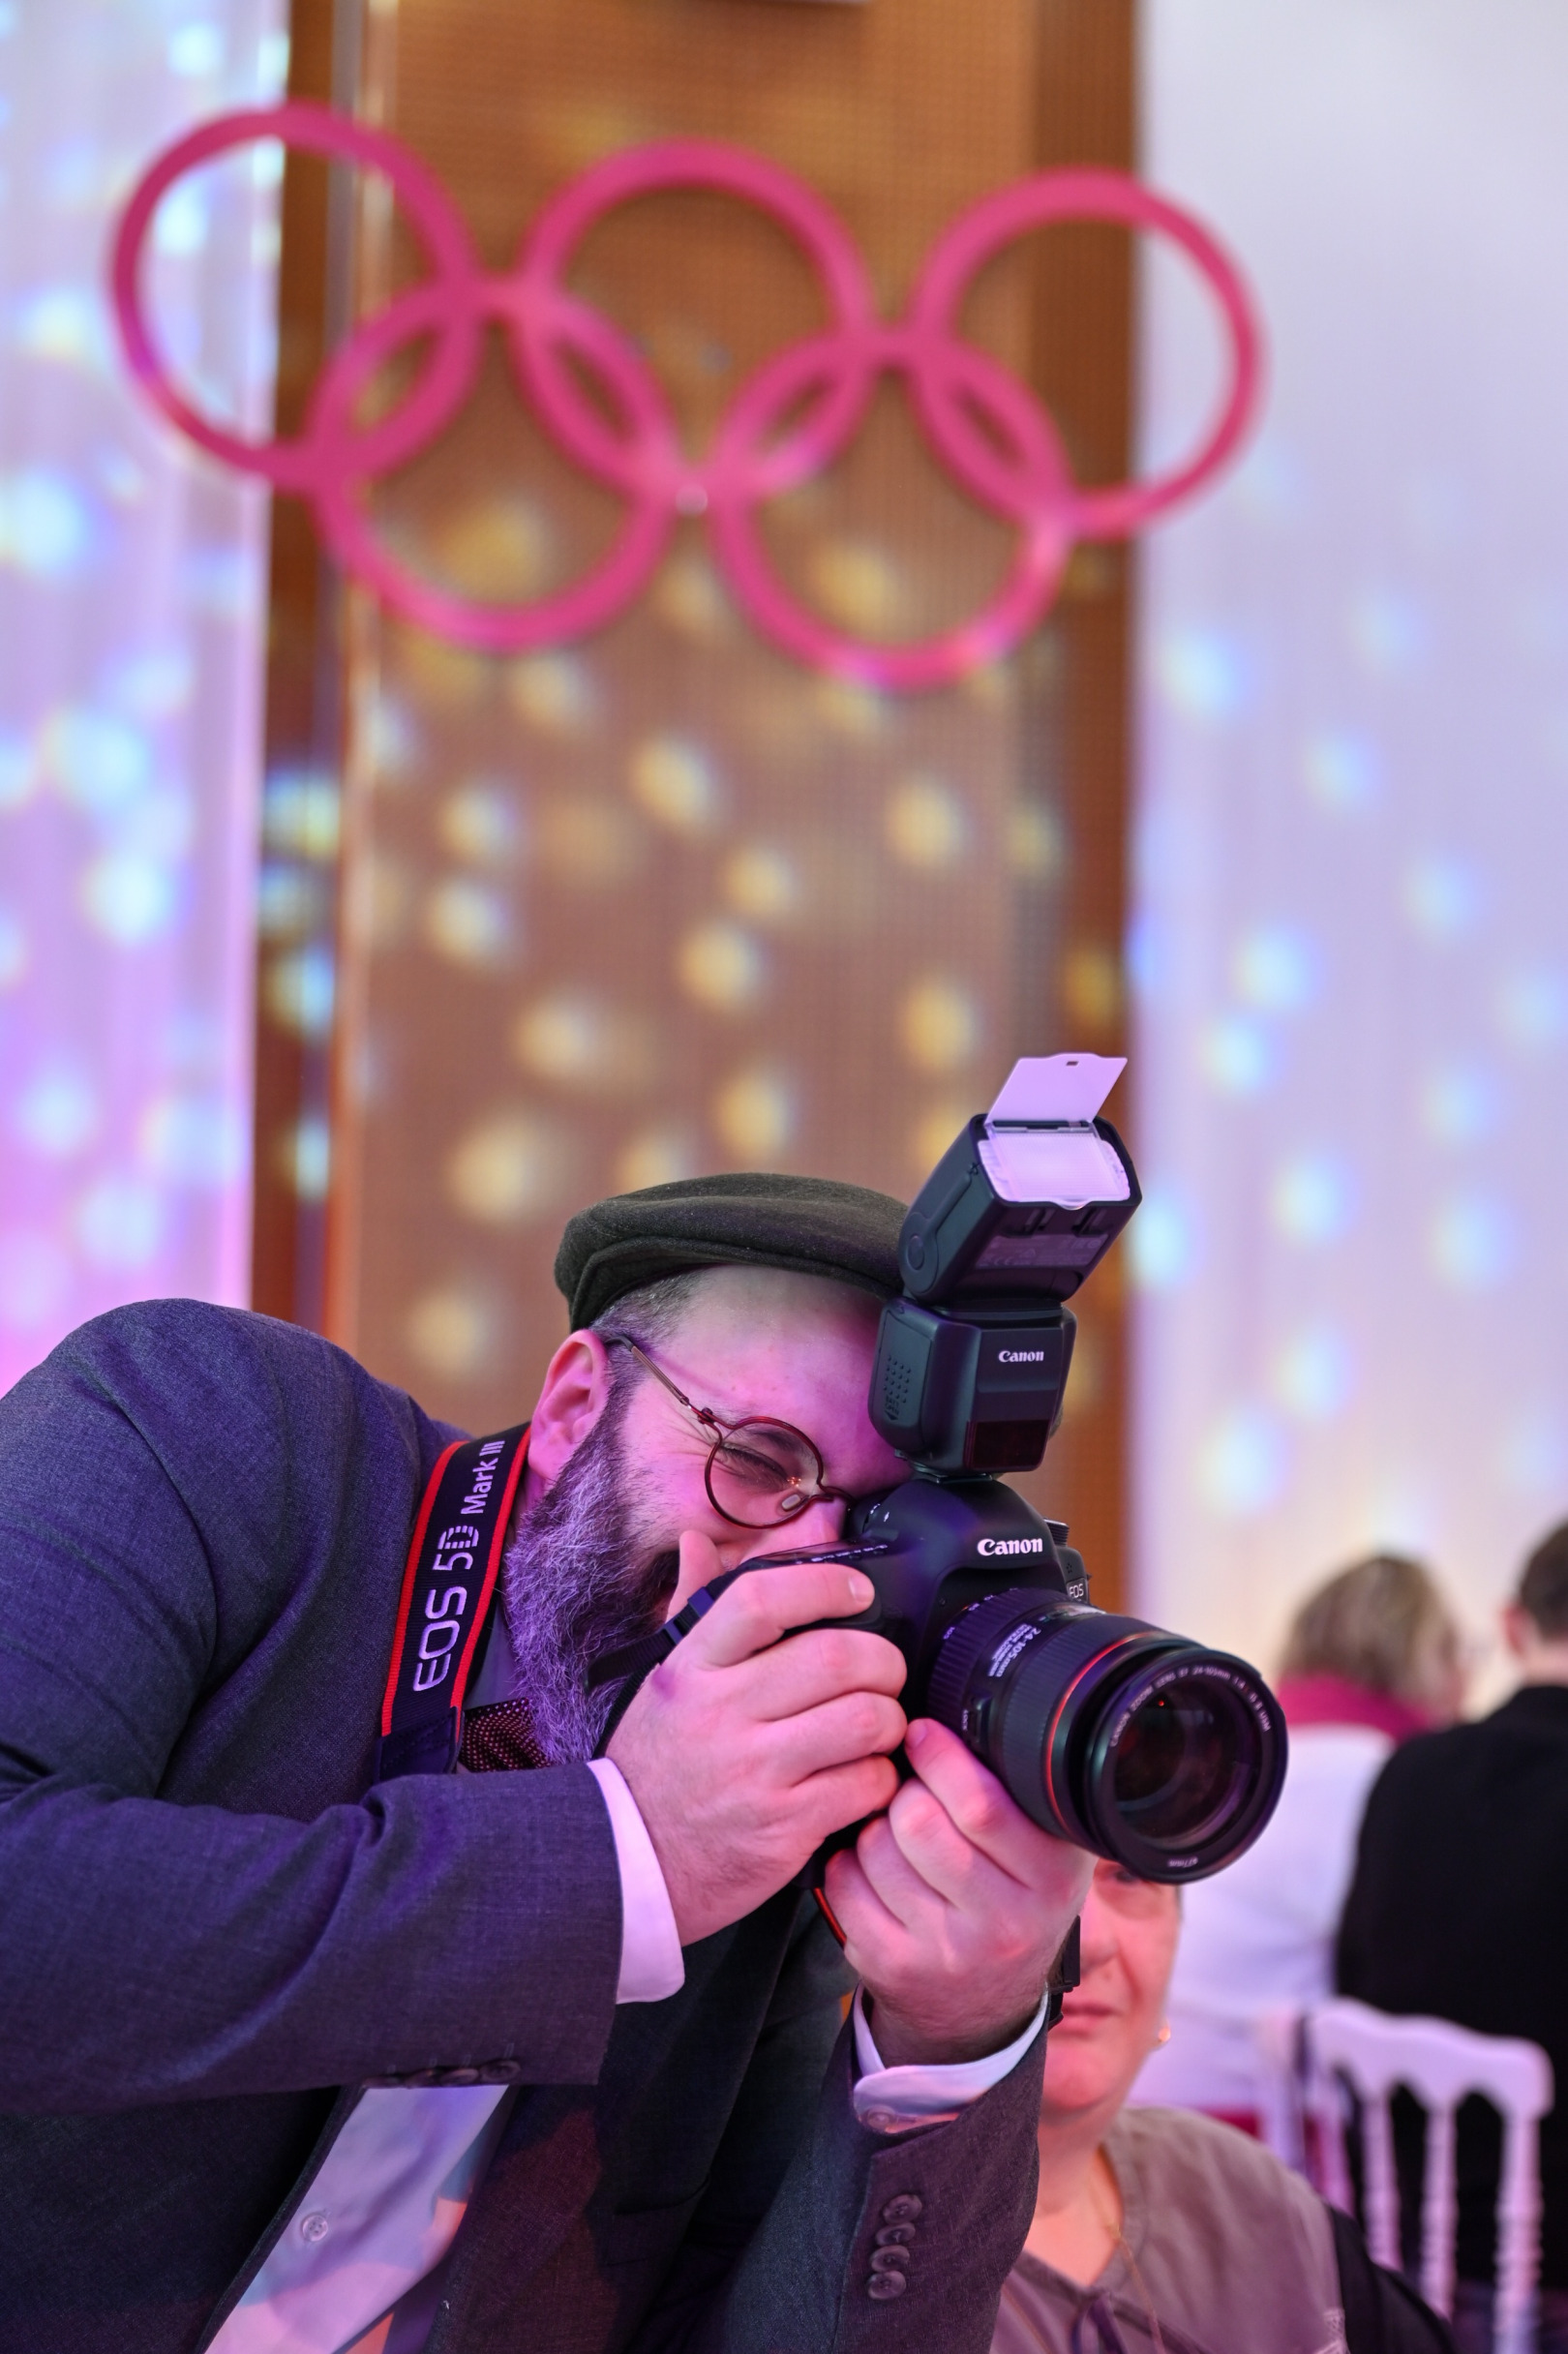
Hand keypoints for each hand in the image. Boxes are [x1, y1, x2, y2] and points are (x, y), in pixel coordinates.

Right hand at [607, 1535, 906, 1944]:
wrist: (627, 1864)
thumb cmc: (655, 1764)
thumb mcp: (662, 1681)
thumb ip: (691, 1607)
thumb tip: (698, 1542)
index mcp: (692, 1666)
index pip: (762, 1599)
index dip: (824, 1585)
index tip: (859, 1593)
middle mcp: (723, 1712)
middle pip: (837, 1657)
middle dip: (883, 1661)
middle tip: (884, 1673)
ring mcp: (755, 1772)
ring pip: (865, 1720)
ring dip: (889, 1721)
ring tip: (877, 1727)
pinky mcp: (784, 1828)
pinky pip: (866, 1784)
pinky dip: (881, 1778)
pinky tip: (864, 1778)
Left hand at [823, 1718, 1094, 2066]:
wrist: (982, 2006)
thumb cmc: (1010, 1898)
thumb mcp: (1046, 1850)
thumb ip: (1022, 1791)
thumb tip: (968, 1705)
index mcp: (1050, 1878)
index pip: (982, 1804)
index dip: (941, 1755)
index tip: (921, 1731)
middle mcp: (1004, 1923)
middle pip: (919, 1822)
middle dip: (904, 1789)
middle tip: (909, 1786)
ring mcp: (944, 1952)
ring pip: (876, 1848)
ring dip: (874, 1824)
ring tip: (892, 1830)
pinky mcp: (891, 1967)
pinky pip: (844, 1884)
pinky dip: (847, 1861)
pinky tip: (871, 1866)